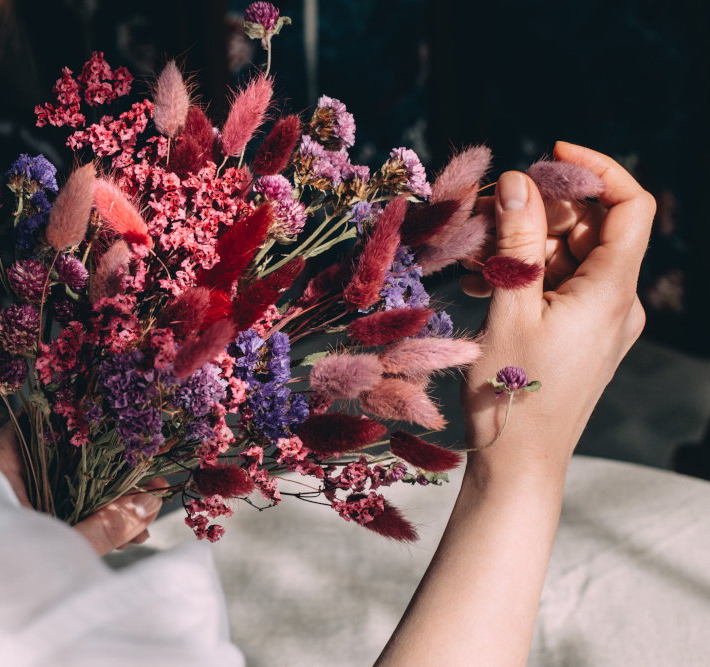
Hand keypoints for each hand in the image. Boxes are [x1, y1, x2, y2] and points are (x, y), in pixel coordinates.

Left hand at [0, 425, 165, 555]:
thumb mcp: (58, 546)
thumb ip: (106, 525)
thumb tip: (150, 502)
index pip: (52, 421)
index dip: (99, 431)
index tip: (136, 446)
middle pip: (66, 458)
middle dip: (112, 478)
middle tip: (149, 493)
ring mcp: (3, 496)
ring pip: (64, 487)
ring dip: (103, 504)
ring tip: (139, 526)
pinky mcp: (11, 522)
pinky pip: (54, 509)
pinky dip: (84, 520)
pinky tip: (117, 538)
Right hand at [460, 142, 652, 478]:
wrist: (520, 462)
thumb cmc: (513, 395)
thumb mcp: (508, 310)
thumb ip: (514, 242)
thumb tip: (516, 181)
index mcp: (612, 292)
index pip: (632, 207)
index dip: (599, 170)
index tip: (551, 155)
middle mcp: (618, 302)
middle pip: (591, 227)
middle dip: (539, 209)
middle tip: (485, 212)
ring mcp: (602, 320)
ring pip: (569, 255)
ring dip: (523, 243)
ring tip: (472, 255)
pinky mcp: (583, 334)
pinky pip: (560, 285)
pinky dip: (526, 272)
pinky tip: (482, 281)